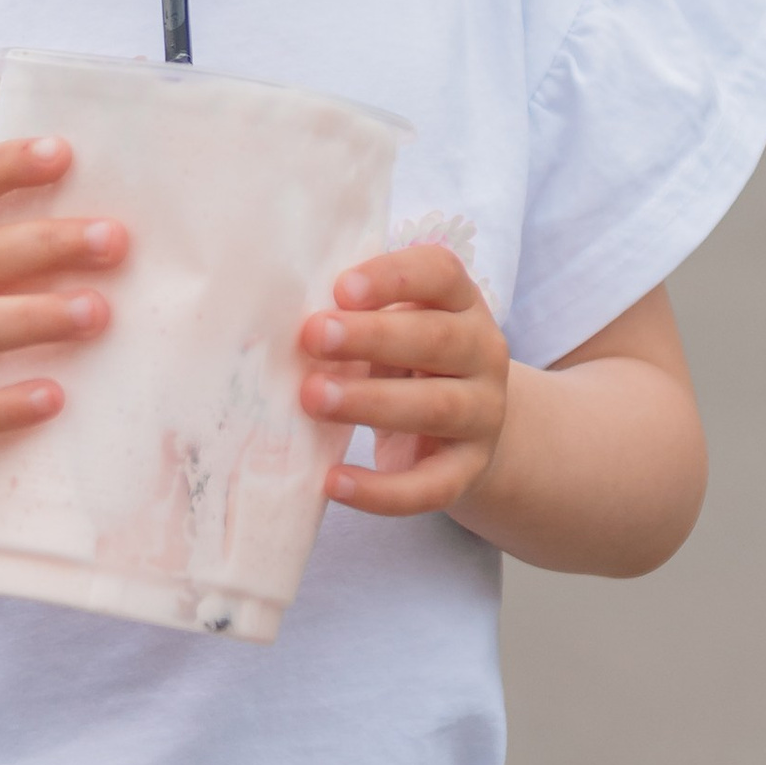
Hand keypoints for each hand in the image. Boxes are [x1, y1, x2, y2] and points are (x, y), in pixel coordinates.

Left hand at [300, 243, 512, 518]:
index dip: (393, 277)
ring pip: (436, 407)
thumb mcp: (391, 327)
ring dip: (371, 403)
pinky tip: (333, 482)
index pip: (441, 273)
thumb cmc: (406, 362)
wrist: (462, 431)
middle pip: (437, 338)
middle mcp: (483, 353)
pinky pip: (430, 486)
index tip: (340, 288)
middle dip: (372, 337)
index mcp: (461, 304)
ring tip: (312, 398)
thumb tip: (282, 320)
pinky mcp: (467, 470)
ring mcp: (483, 414)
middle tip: (312, 337)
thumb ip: (355, 316)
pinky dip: (381, 491)